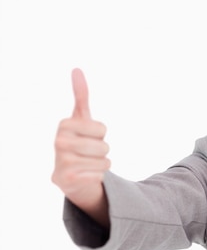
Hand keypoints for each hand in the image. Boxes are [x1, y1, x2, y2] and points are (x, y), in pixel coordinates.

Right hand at [52, 68, 110, 225]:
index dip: (101, 134)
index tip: (88, 135)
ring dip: (101, 164)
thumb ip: (81, 95)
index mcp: (63, 125)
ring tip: (87, 163)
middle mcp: (59, 142)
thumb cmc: (78, 142)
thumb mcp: (80, 118)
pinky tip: (84, 175)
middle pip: (104, 146)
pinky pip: (100, 175)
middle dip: (102, 150)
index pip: (102, 129)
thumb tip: (76, 69)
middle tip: (88, 152)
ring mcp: (61, 162)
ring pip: (104, 162)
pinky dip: (97, 176)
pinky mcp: (67, 180)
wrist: (70, 175)